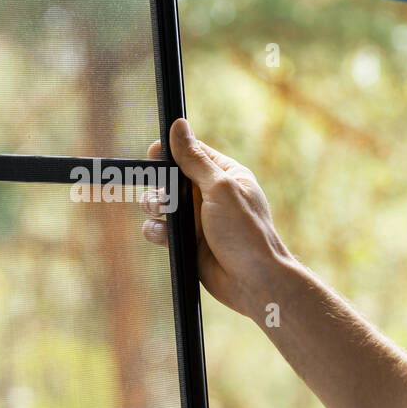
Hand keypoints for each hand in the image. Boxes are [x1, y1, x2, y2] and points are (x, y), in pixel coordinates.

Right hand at [142, 118, 295, 317]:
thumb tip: (179, 125)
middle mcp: (210, 195)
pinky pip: (160, 229)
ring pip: (161, 205)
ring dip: (155, 208)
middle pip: (170, 178)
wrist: (253, 281)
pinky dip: (157, 231)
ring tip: (163, 214)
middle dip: (160, 186)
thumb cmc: (245, 233)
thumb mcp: (219, 188)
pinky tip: (165, 236)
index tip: (153, 154)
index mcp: (225, 175)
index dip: (170, 152)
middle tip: (164, 196)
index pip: (191, 153)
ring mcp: (198, 220)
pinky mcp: (188, 242)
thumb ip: (194, 159)